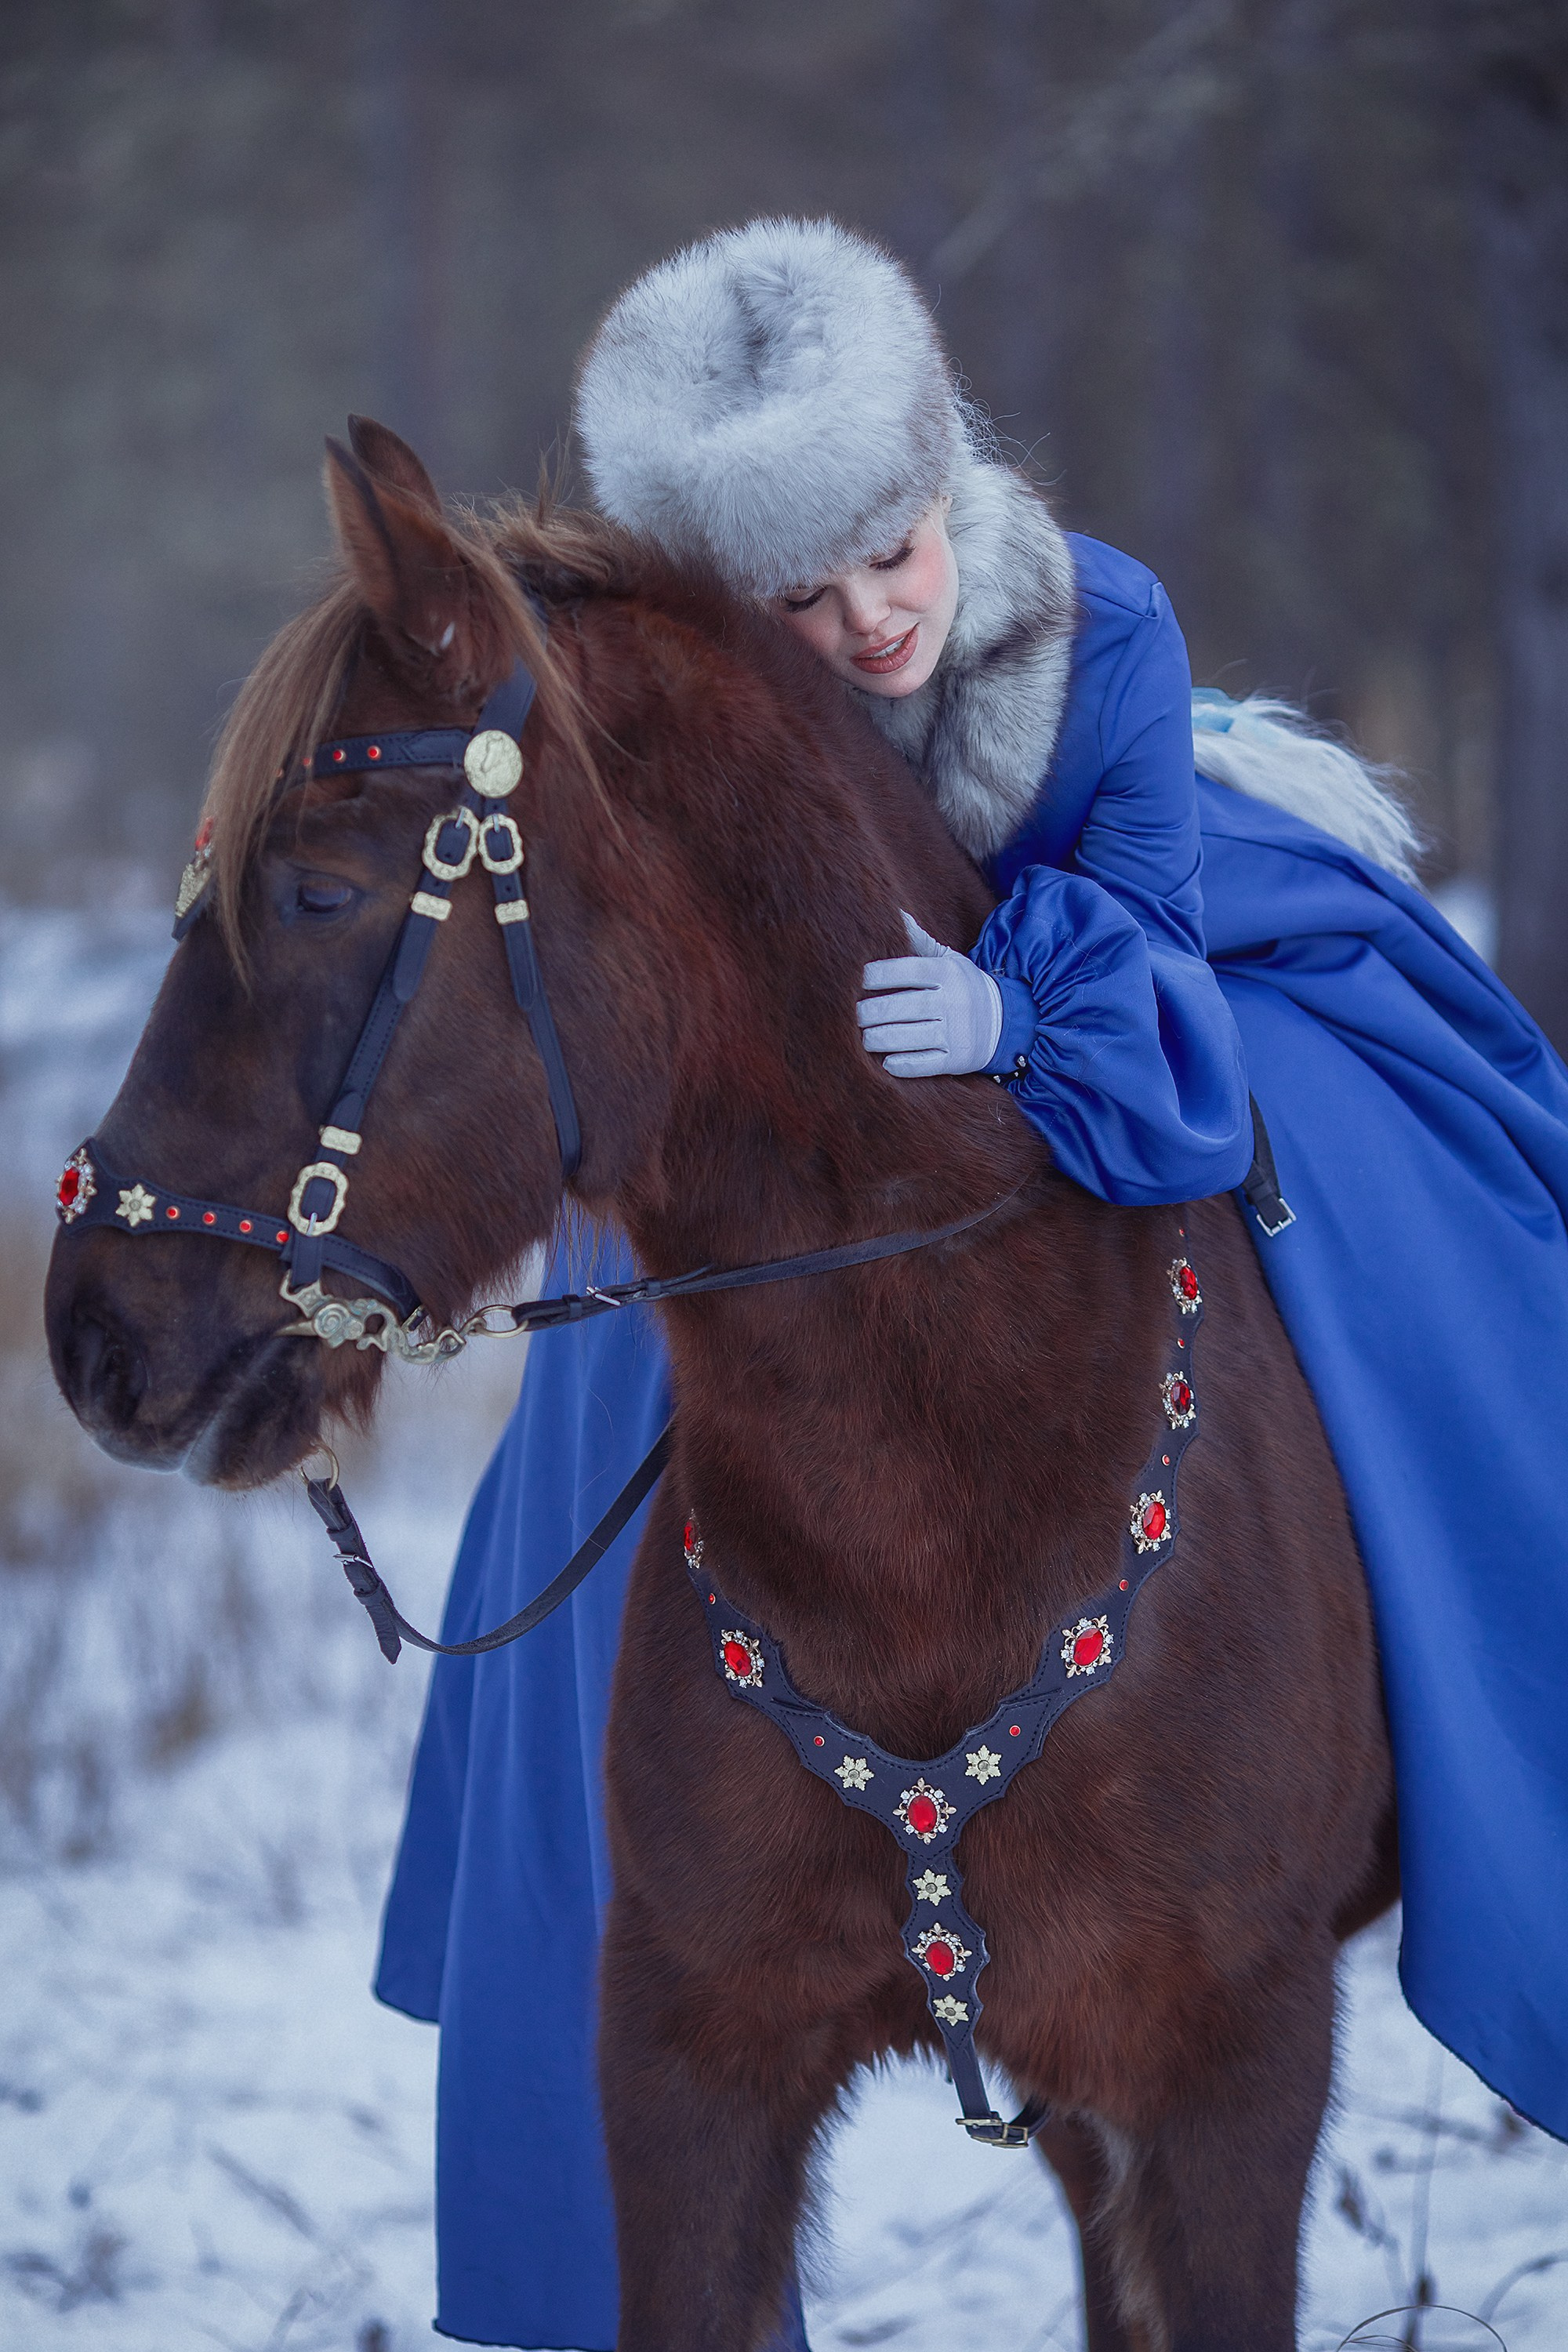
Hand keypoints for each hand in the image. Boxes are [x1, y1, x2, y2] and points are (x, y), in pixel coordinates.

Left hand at [857, 913, 1003, 1076]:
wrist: (1004, 1021)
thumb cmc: (962, 986)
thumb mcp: (948, 960)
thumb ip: (919, 941)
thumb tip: (894, 914)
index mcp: (948, 973)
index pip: (910, 970)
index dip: (881, 974)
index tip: (861, 979)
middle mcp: (953, 1002)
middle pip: (905, 1007)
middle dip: (873, 1012)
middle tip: (855, 1015)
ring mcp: (956, 1033)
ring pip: (910, 1037)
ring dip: (881, 1039)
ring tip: (865, 1038)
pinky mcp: (957, 1059)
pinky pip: (925, 1065)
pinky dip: (903, 1065)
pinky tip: (886, 1062)